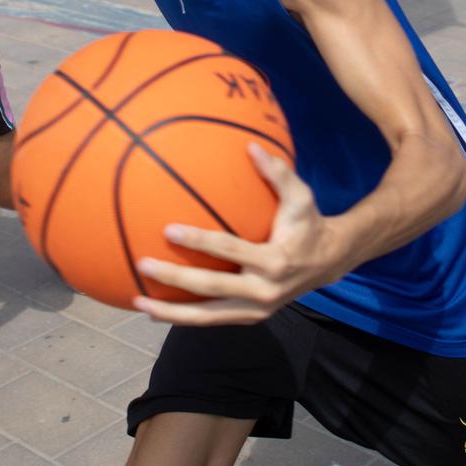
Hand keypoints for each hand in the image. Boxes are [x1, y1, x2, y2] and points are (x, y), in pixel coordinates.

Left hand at [135, 145, 336, 324]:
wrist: (328, 263)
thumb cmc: (307, 224)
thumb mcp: (301, 197)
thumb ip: (278, 173)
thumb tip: (252, 146)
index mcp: (273, 261)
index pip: (229, 250)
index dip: (198, 241)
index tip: (168, 229)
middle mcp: (263, 291)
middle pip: (211, 290)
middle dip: (175, 279)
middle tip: (143, 265)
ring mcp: (256, 310)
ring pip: (206, 318)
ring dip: (171, 312)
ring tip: (138, 301)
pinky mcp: (250, 318)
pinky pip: (212, 320)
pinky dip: (184, 317)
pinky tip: (156, 310)